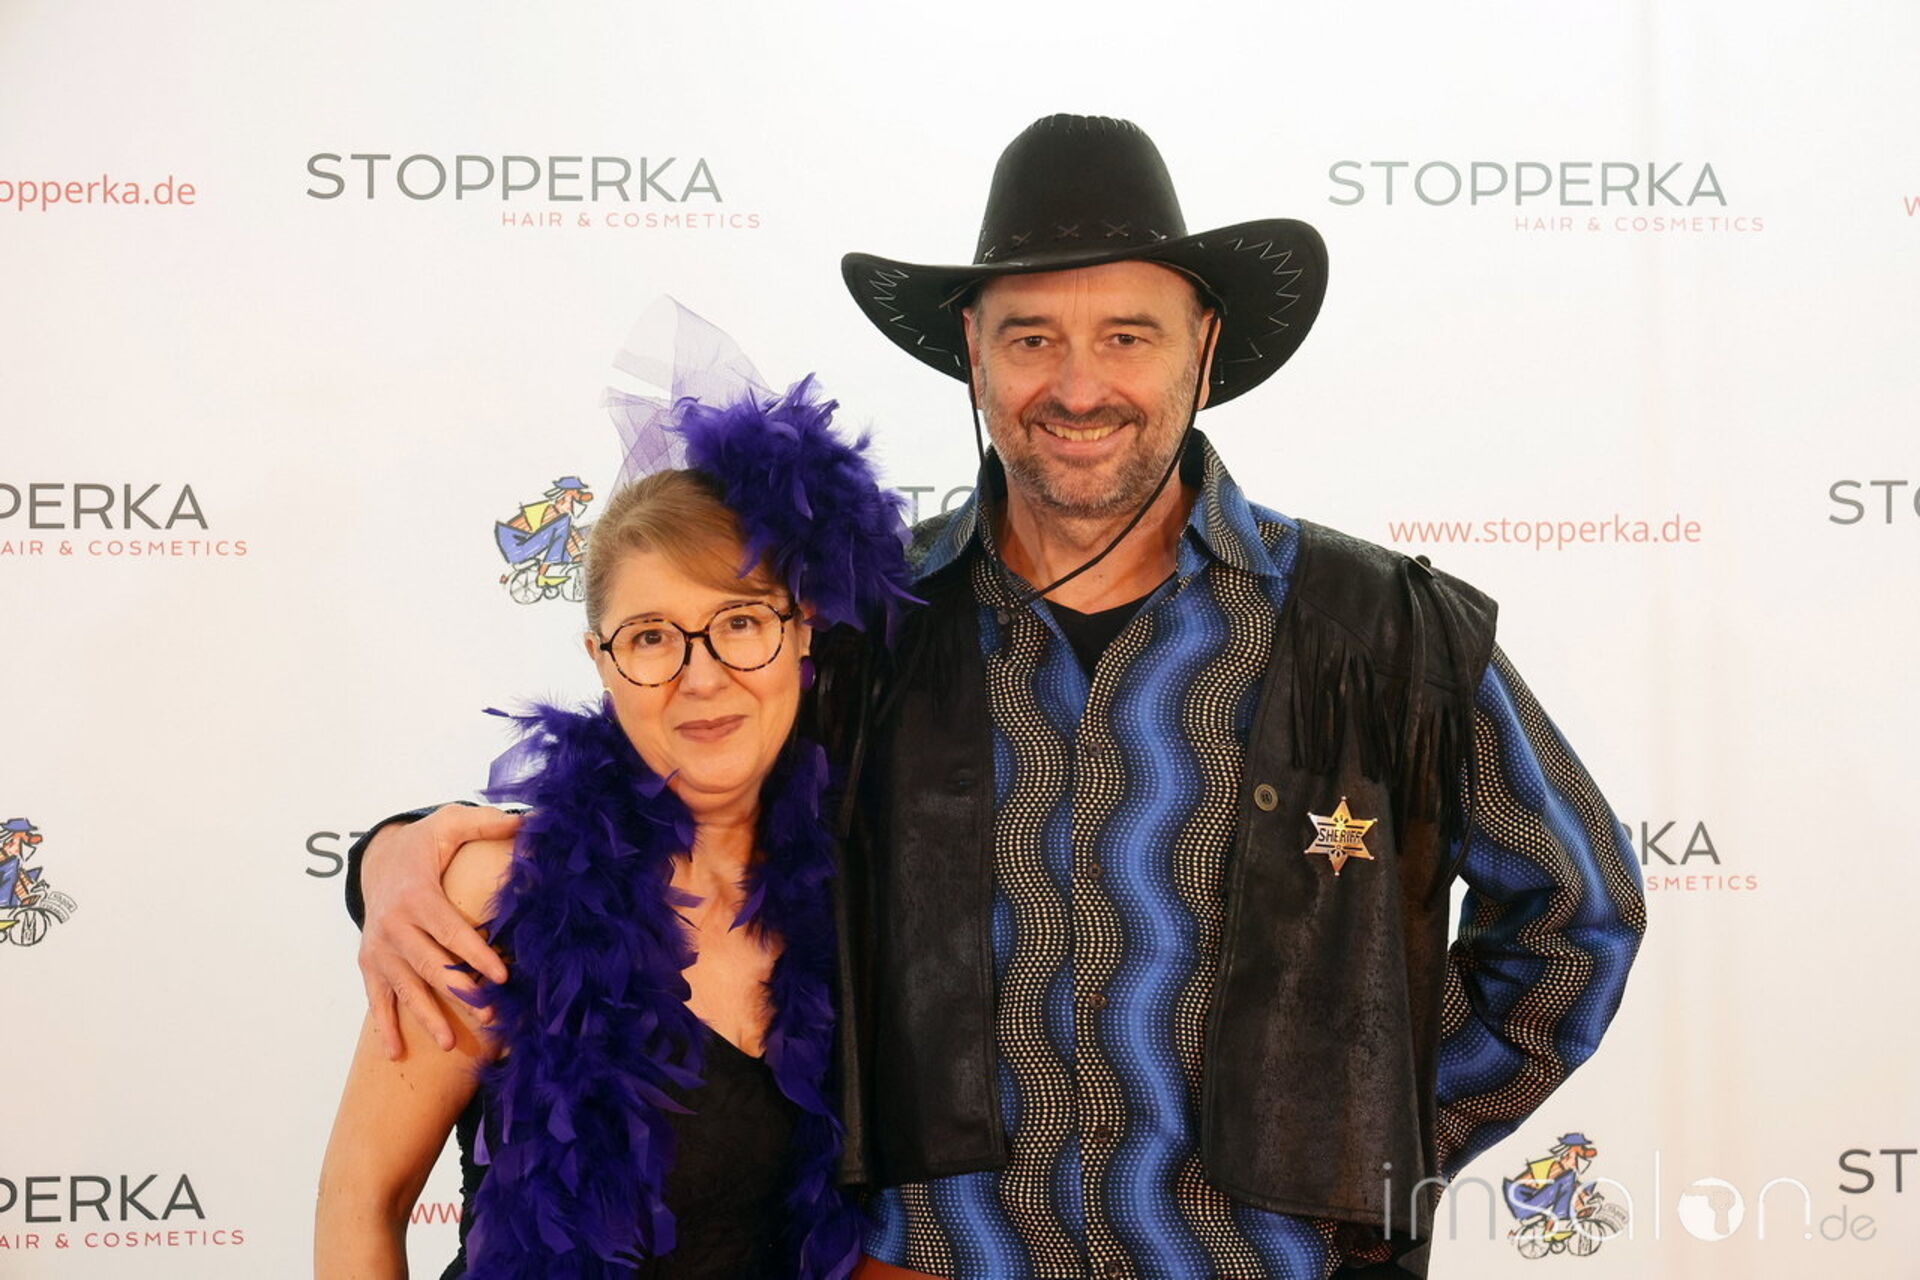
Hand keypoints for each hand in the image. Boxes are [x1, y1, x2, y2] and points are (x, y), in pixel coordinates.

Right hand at [357, 806, 519, 1057]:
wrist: (379, 858)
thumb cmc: (426, 843)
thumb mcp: (452, 823)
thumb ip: (488, 823)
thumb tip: (530, 821)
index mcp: (417, 895)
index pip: (450, 930)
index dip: (475, 954)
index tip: (501, 976)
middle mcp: (393, 925)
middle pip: (428, 964)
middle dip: (458, 991)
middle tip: (488, 1013)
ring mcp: (379, 947)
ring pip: (404, 987)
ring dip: (425, 1016)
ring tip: (447, 1043)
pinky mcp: (369, 962)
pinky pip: (376, 998)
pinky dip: (384, 1026)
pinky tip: (395, 1053)